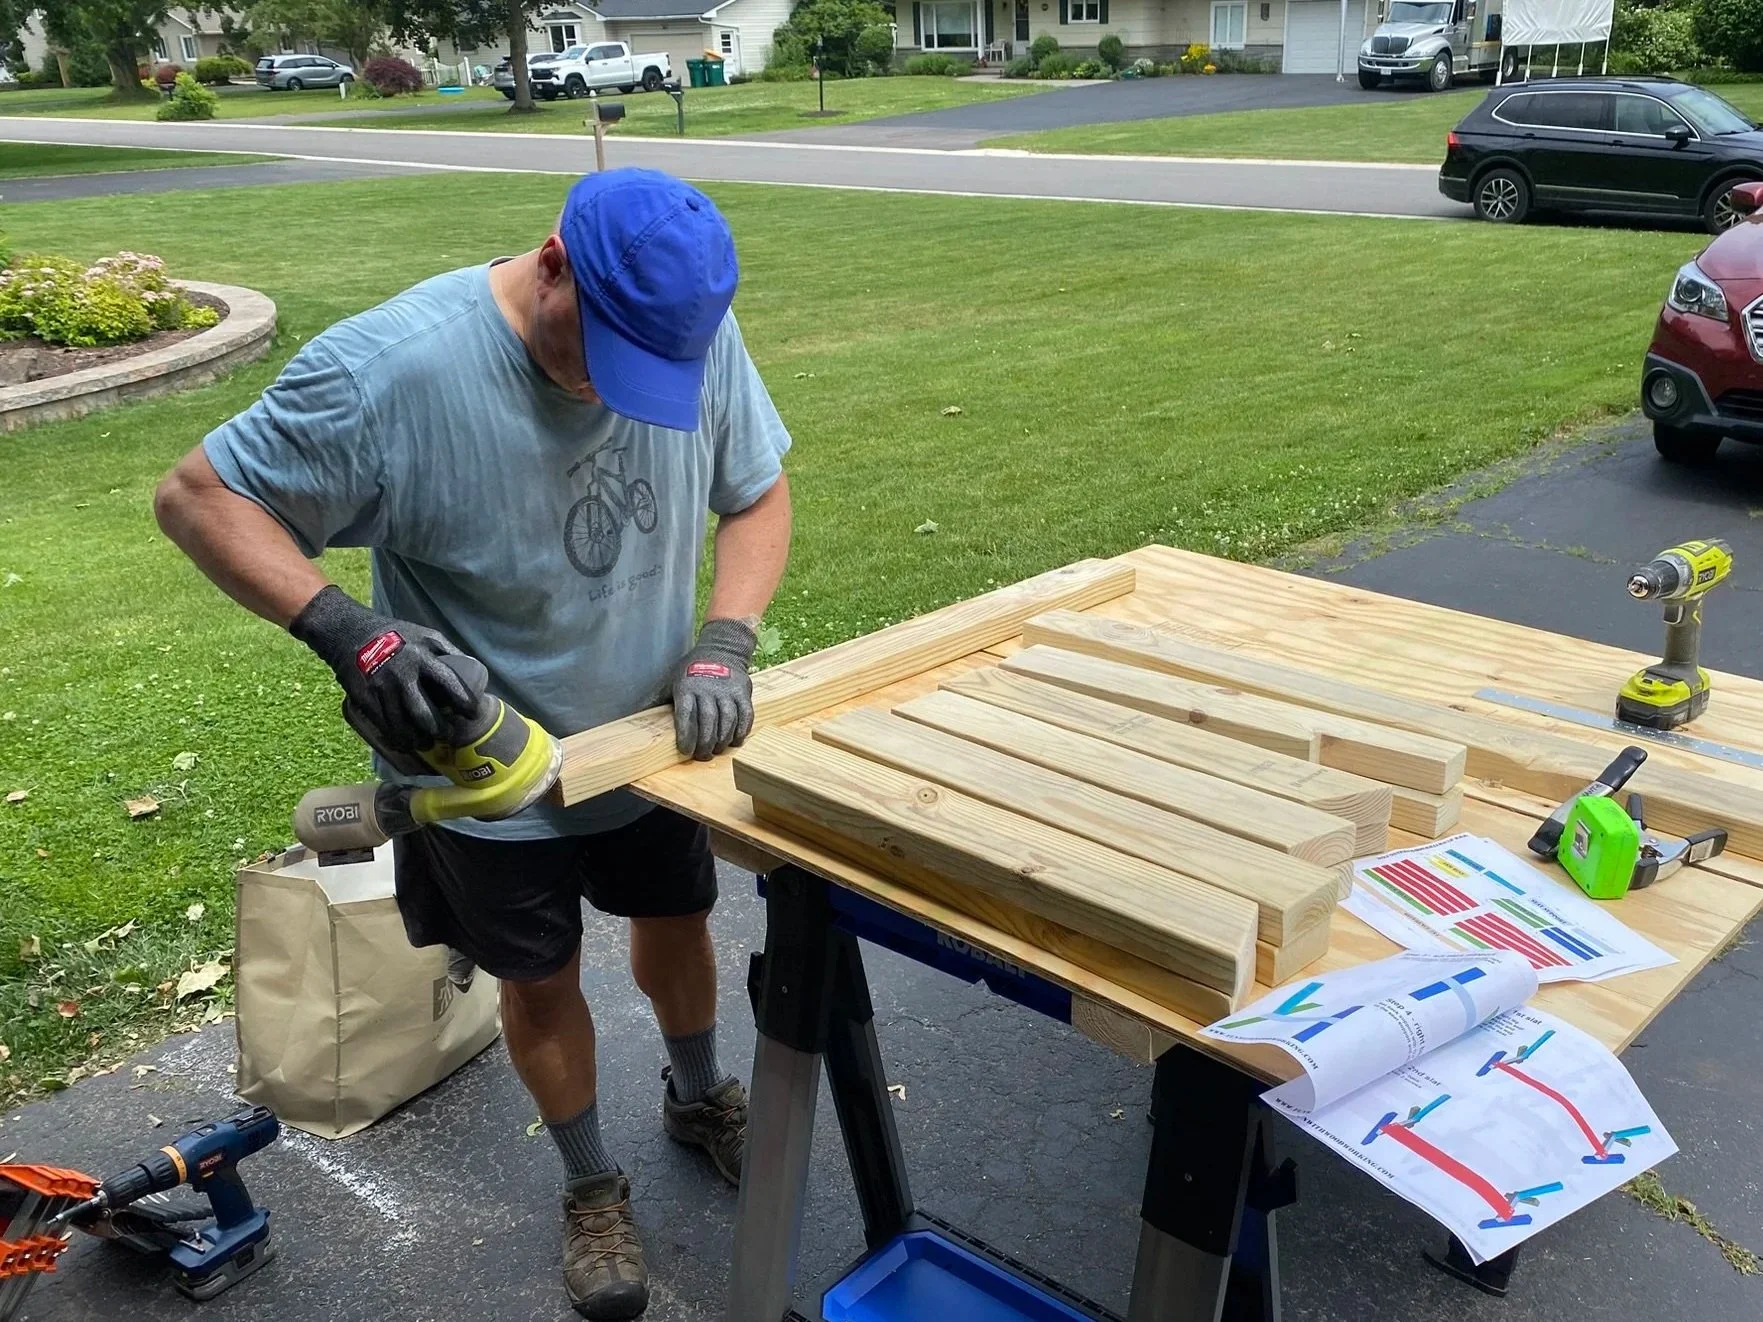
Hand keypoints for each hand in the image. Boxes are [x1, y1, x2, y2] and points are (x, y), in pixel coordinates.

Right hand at [289, 585, 481, 753]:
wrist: (350, 632)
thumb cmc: (397, 634)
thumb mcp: (426, 635)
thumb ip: (449, 652)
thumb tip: (474, 669)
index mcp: (422, 657)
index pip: (450, 684)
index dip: (464, 703)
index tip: (472, 714)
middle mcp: (402, 675)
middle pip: (425, 714)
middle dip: (440, 730)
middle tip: (449, 735)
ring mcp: (381, 688)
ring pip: (402, 725)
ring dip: (418, 740)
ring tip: (427, 743)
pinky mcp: (365, 698)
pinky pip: (383, 725)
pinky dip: (396, 738)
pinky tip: (405, 743)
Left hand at [667, 618, 757, 760]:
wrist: (721, 650)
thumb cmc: (691, 669)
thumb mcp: (670, 679)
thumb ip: (656, 699)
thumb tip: (635, 715)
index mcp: (687, 687)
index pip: (686, 714)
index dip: (686, 735)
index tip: (685, 750)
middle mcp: (708, 689)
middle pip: (708, 720)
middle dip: (705, 742)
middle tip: (702, 756)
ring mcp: (727, 690)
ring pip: (728, 719)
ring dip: (723, 739)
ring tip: (716, 750)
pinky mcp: (743, 692)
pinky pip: (745, 715)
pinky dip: (741, 731)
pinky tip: (735, 741)